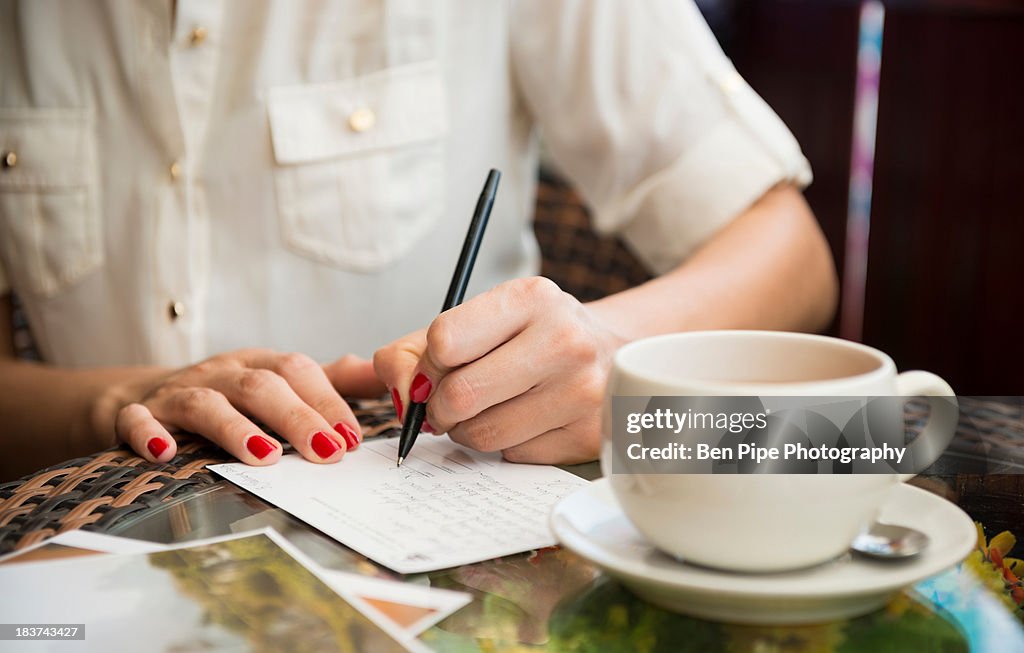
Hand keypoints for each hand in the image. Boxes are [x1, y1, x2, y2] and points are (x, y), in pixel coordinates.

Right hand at [91, 349, 384, 464]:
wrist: (143, 396)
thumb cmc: (229, 394)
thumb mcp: (278, 382)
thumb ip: (329, 381)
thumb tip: (380, 374)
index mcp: (258, 363)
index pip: (298, 371)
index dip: (327, 401)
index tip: (353, 438)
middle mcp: (221, 373)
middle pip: (260, 387)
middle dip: (297, 418)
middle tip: (327, 452)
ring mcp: (178, 392)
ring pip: (206, 403)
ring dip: (235, 429)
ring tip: (265, 457)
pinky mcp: (139, 414)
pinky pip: (139, 420)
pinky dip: (149, 433)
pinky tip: (165, 454)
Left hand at [374, 277, 627, 463]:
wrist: (606, 352)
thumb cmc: (527, 337)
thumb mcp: (474, 323)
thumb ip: (411, 353)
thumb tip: (398, 398)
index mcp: (531, 298)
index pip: (445, 341)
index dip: (426, 367)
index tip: (433, 373)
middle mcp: (564, 339)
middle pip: (461, 395)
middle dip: (440, 409)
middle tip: (449, 404)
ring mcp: (583, 391)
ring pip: (484, 435)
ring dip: (469, 431)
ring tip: (488, 410)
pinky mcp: (590, 435)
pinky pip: (515, 456)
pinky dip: (507, 445)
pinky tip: (526, 420)